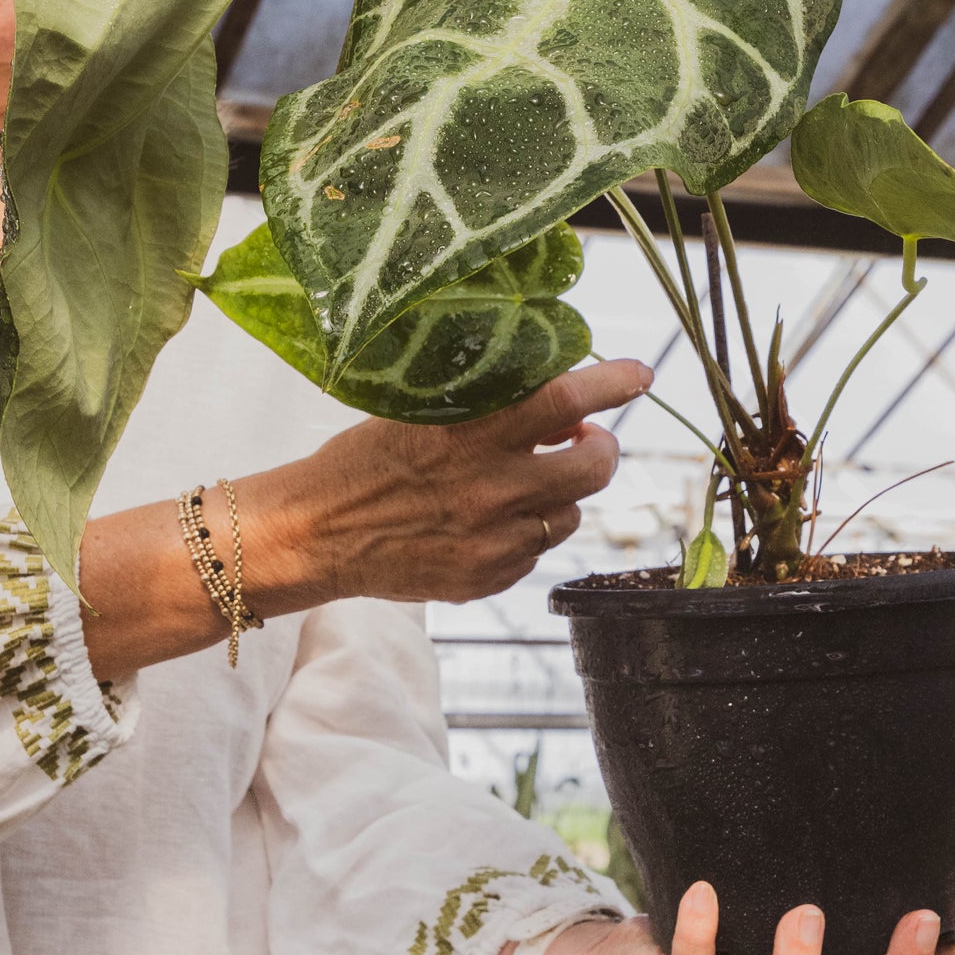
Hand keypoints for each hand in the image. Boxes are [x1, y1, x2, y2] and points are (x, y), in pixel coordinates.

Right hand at [261, 358, 651, 605]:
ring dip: (562, 495)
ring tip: (526, 484)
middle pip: (593, 467)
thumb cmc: (362, 463)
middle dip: (601, 447)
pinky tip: (491, 521)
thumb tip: (562, 410)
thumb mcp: (420, 416)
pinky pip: (536, 552)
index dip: (613, 384)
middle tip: (583, 438)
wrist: (315, 534)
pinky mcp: (485, 580)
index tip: (639, 374)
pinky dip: (528, 533)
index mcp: (468, 437)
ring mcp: (491, 543)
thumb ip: (490, 409)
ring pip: (572, 515)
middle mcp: (489, 491)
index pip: (564, 400)